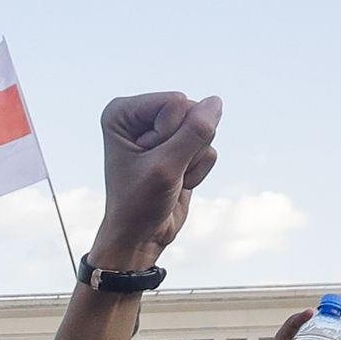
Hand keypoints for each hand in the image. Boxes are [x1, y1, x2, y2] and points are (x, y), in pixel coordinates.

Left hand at [92, 91, 221, 265]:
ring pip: (204, 130)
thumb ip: (194, 132)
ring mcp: (164, 131)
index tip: (147, 161)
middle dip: (184, 148)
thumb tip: (216, 102)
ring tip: (169, 178)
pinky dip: (198, 171)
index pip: (176, 102)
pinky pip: (208, 148)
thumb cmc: (140, 204)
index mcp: (123, 112)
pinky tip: (178, 182)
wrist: (141, 238)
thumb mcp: (166, 167)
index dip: (169, 136)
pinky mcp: (181, 147)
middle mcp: (142, 116)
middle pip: (193, 111)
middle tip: (161, 171)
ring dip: (192, 161)